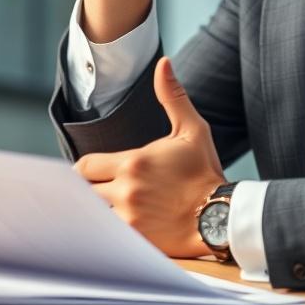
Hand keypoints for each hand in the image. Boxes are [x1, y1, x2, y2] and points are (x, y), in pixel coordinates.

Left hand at [73, 57, 226, 257]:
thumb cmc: (205, 172)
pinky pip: (106, 237)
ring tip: (102, 210)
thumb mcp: (192, 130)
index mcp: (133, 162)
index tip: (94, 172)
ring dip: (95, 212)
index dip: (85, 169)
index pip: (84, 166)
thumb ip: (172, 97)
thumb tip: (164, 63)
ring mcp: (129, 219)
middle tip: (94, 191)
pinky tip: (112, 231)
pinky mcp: (136, 241)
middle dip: (86, 190)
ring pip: (92, 215)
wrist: (222, 216)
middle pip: (82, 191)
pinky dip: (106, 233)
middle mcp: (126, 190)